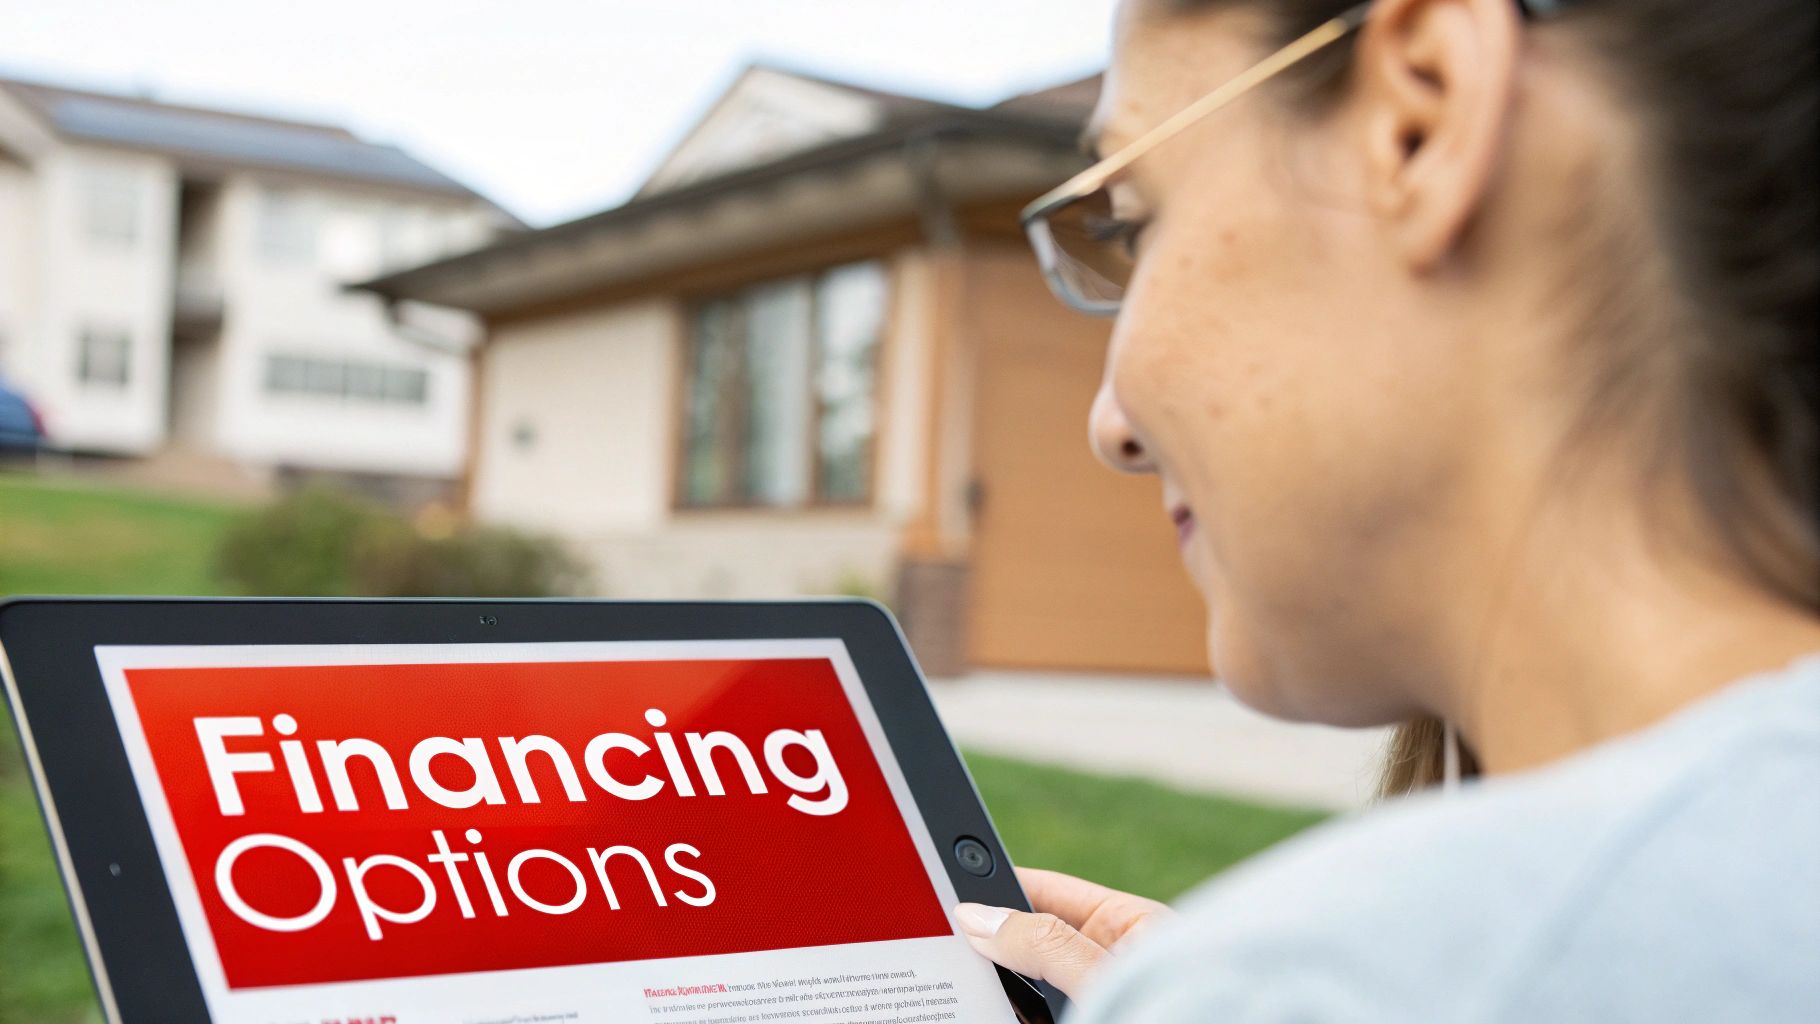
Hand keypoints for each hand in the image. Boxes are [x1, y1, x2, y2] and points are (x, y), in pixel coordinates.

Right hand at [954, 867, 1171, 1000]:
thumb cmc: (1189, 1007)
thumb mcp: (1109, 972)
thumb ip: (1047, 943)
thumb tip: (979, 918)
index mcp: (1127, 927)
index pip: (1046, 893)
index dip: (996, 889)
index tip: (947, 894)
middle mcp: (1108, 967)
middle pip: (1029, 949)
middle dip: (989, 951)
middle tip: (945, 956)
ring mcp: (1094, 1004)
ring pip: (1027, 998)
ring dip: (996, 999)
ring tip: (958, 996)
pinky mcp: (1085, 1023)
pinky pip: (1033, 1021)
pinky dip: (1010, 1019)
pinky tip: (981, 1017)